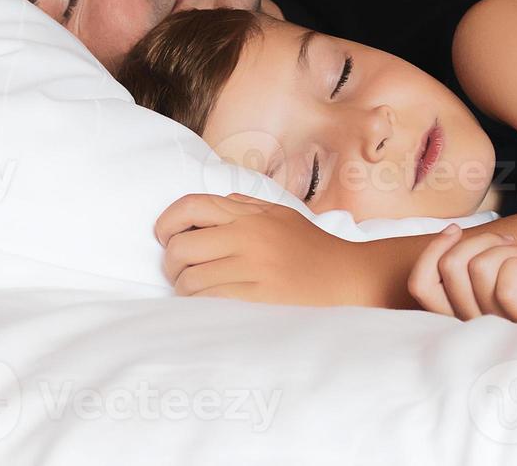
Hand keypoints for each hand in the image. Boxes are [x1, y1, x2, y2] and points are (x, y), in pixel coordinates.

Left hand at [154, 193, 380, 306]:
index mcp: (250, 214)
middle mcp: (248, 236)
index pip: (190, 206)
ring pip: (190, 281)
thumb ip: (244, 207)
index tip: (166, 238)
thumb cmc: (313, 251)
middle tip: (183, 275)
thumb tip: (210, 206)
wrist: (349, 280)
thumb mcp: (280, 216)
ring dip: (186, 292)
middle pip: (181, 247)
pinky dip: (200, 309)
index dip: (167, 223)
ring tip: (199, 296)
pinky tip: (212, 310)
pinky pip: (208, 303)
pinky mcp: (257, 299)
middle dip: (173, 265)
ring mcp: (252, 268)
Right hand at [408, 224, 516, 320]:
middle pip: (447, 271)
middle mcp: (481, 328)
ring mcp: (505, 329)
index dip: (430, 252)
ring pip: (475, 270)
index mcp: (471, 316)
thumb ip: (474, 265)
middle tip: (508, 243)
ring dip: (503, 249)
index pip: (420, 288)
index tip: (455, 229)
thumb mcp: (508, 265)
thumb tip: (447, 237)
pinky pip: (504, 282)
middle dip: (475, 241)